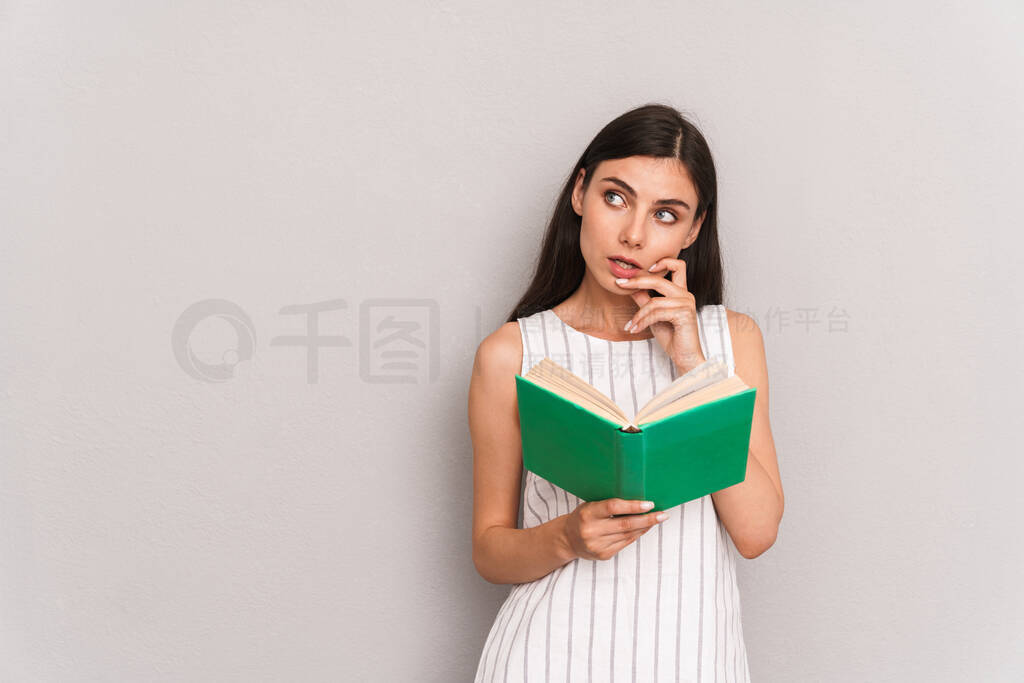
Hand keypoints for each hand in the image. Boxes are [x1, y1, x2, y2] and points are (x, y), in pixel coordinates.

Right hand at [560, 498, 668, 560]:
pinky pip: (625, 543)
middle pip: (625, 524)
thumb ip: (610, 505)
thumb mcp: (591, 506)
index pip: (613, 507)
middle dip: (647, 519)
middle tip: (663, 515)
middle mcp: (591, 530)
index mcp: (587, 513)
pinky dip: (636, 534)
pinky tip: (643, 528)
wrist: (567, 539)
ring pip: (628, 535)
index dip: (633, 506)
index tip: (649, 504)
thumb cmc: (583, 517)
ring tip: (657, 519)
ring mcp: (597, 545)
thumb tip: (639, 503)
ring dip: (645, 526)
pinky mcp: (603, 555)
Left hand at [615, 257, 706, 374]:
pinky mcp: (685, 314)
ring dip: (638, 315)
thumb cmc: (671, 337)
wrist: (684, 356)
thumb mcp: (653, 316)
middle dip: (637, 281)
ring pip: (654, 302)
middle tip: (619, 284)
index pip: (677, 265)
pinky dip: (643, 322)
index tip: (642, 269)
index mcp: (680, 292)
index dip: (661, 262)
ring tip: (630, 326)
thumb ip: (644, 300)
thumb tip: (630, 288)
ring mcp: (686, 303)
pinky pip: (657, 313)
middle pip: (659, 279)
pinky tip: (635, 329)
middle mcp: (685, 294)